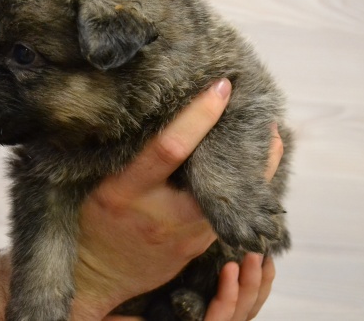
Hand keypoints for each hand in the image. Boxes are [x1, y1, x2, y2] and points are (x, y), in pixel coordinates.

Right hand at [73, 78, 283, 319]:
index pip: (169, 148)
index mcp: (126, 190)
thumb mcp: (99, 183)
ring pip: (231, 200)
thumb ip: (129, 155)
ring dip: (254, 171)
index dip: (198, 116)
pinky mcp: (199, 247)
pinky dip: (241, 192)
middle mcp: (161, 214)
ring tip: (268, 140)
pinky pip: (226, 215)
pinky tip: (248, 172)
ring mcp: (184, 235)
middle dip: (251, 152)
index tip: (222, 88)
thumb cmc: (95, 220)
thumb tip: (164, 115)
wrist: (98, 276)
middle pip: (217, 181)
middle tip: (268, 118)